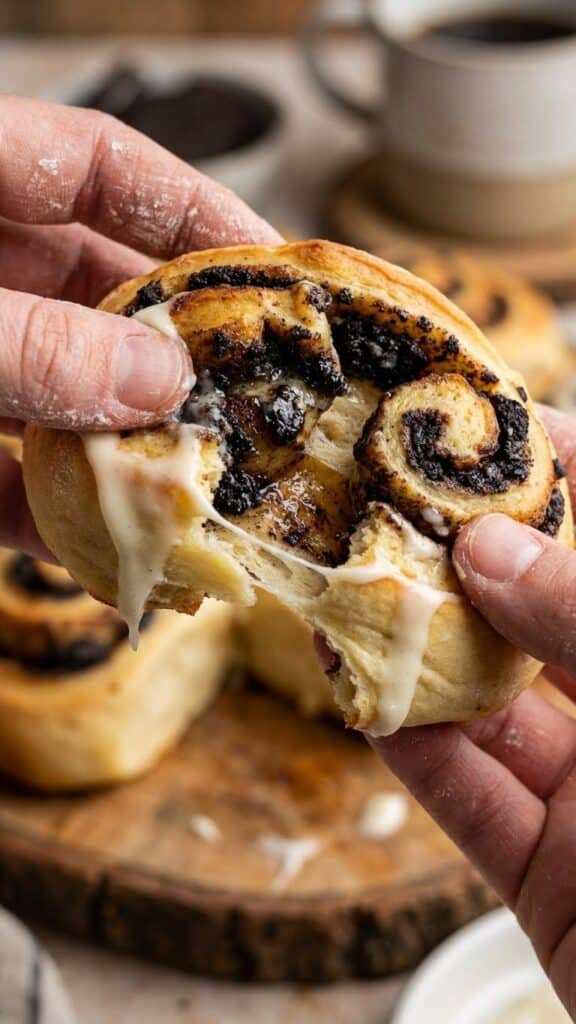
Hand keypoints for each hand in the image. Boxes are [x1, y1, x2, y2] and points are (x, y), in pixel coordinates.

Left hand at [0, 95, 280, 558]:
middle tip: (256, 394)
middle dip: (177, 349)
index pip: (101, 168)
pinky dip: (50, 517)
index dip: (196, 209)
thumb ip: (32, 346)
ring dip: (127, 445)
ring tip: (203, 484)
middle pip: (98, 293)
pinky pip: (4, 479)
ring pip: (63, 395)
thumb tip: (157, 382)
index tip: (276, 266)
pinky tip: (103, 549)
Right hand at [372, 405, 575, 1018]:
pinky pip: (470, 797)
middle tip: (380, 499)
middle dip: (463, 556)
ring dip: (420, 649)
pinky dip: (412, 746)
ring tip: (348, 586)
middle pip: (546, 611)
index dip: (559, 466)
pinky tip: (365, 694)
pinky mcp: (552, 874)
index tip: (477, 420)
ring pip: (496, 700)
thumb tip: (489, 551)